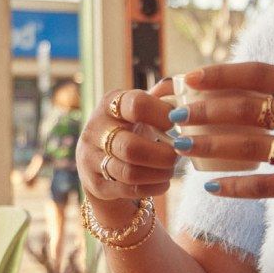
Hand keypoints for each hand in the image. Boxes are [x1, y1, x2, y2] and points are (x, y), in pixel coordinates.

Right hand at [78, 81, 177, 204]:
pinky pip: (128, 190)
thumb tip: (183, 83)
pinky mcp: (95, 184)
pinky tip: (163, 181)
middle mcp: (95, 129)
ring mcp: (90, 158)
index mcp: (110, 103)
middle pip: (132, 147)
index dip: (162, 115)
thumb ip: (164, 93)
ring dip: (159, 173)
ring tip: (171, 168)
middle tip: (178, 154)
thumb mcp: (143, 107)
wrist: (103, 158)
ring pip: (130, 172)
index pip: (136, 105)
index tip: (176, 123)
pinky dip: (153, 187)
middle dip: (163, 155)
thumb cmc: (133, 127)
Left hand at [174, 62, 273, 223]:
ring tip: (182, 147)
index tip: (190, 78)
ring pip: (251, 146)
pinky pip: (270, 184)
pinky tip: (213, 188)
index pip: (261, 74)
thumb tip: (261, 92)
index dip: (221, 74)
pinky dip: (239, 187)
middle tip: (173, 115)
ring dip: (211, 147)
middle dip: (204, 111)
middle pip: (247, 108)